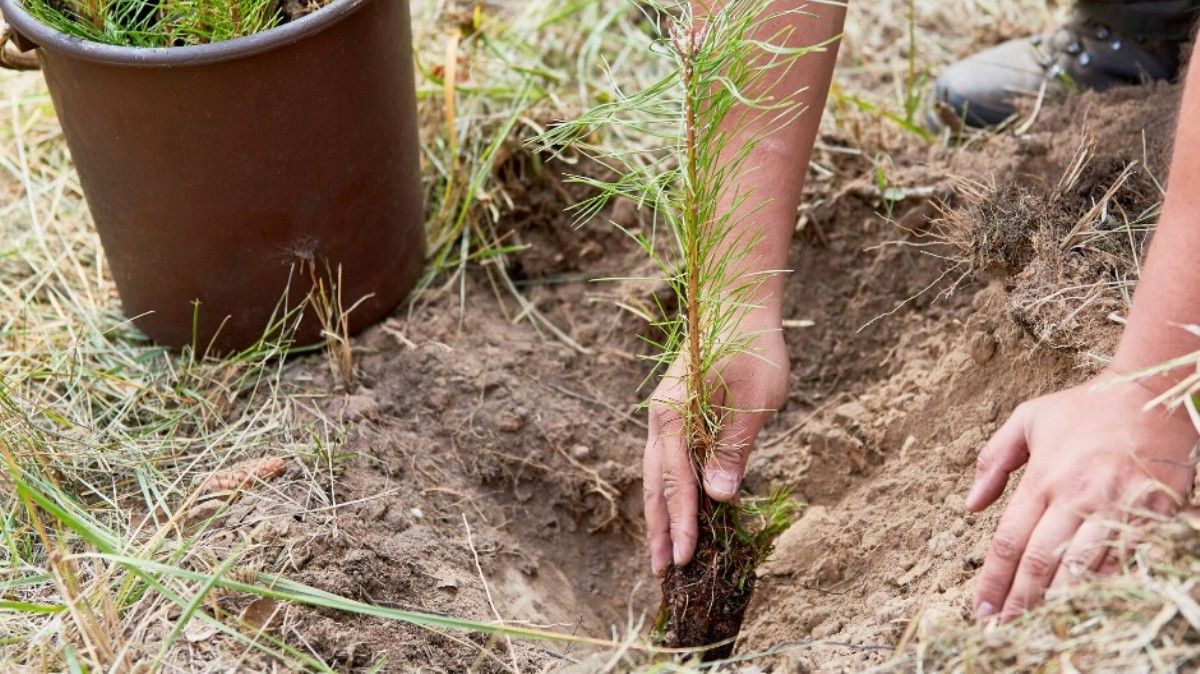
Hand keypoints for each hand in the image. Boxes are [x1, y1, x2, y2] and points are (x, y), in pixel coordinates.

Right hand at [643, 308, 788, 575]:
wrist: (735, 301)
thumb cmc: (751, 345)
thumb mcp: (754, 398)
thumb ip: (734, 447)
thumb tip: (719, 497)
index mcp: (674, 416)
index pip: (677, 483)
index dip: (682, 525)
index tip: (684, 561)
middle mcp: (661, 420)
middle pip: (655, 486)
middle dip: (660, 531)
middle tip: (661, 574)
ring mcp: (666, 417)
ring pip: (656, 477)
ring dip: (660, 516)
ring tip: (662, 554)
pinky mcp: (676, 415)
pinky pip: (668, 462)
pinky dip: (670, 492)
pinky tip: (677, 512)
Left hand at [968, 371, 1197, 621]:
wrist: (1152, 393)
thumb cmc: (1086, 407)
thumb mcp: (1028, 419)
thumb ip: (993, 460)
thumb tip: (970, 504)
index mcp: (1042, 477)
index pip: (1009, 541)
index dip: (993, 580)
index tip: (981, 608)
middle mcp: (1075, 496)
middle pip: (1041, 562)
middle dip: (1020, 601)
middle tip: (1005, 630)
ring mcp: (1115, 507)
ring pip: (1083, 569)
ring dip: (1060, 603)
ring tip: (1040, 628)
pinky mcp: (1151, 514)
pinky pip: (1125, 561)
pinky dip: (1106, 588)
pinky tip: (1089, 609)